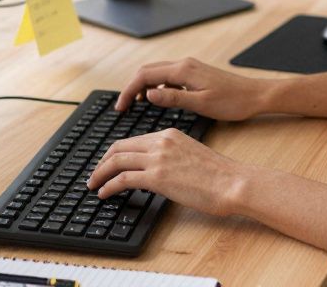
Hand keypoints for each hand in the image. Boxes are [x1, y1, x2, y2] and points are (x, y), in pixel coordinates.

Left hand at [86, 128, 245, 216]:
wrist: (232, 182)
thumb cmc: (219, 175)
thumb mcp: (191, 154)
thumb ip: (172, 156)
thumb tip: (158, 171)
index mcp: (169, 134)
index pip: (133, 140)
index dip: (116, 153)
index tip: (109, 163)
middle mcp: (161, 141)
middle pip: (119, 147)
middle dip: (102, 161)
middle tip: (95, 174)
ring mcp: (158, 158)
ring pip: (116, 161)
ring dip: (100, 174)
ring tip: (93, 184)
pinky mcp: (157, 177)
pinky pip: (123, 179)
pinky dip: (108, 186)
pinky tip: (104, 193)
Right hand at [115, 57, 269, 120]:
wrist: (256, 95)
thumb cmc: (233, 102)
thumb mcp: (201, 104)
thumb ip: (173, 98)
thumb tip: (149, 94)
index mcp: (183, 70)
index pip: (145, 76)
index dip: (129, 91)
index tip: (120, 107)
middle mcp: (185, 64)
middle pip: (147, 70)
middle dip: (132, 87)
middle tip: (124, 107)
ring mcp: (190, 67)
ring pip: (157, 72)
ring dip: (144, 85)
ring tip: (136, 104)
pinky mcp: (195, 73)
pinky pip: (169, 76)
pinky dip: (157, 85)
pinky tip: (158, 99)